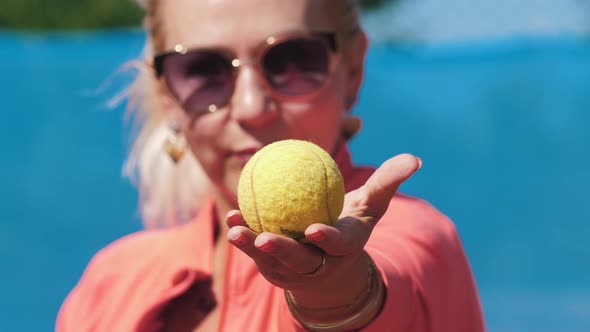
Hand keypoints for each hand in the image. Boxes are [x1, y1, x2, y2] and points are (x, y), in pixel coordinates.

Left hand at [226, 153, 421, 304]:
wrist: (330, 258)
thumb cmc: (351, 223)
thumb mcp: (371, 203)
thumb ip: (388, 182)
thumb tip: (414, 158)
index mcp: (344, 248)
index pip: (337, 246)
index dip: (327, 241)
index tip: (314, 230)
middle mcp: (319, 263)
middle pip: (300, 261)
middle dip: (282, 253)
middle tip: (263, 238)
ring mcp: (295, 270)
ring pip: (273, 262)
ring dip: (252, 248)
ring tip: (234, 228)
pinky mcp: (276, 270)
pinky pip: (257, 255)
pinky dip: (244, 239)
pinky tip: (232, 218)